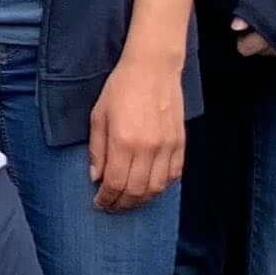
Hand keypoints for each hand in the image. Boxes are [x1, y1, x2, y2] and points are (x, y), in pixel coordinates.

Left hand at [89, 46, 184, 210]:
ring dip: (141, 200)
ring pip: (156, 188)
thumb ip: (96, 150)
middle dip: (121, 203)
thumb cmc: (121, 88)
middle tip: (112, 206)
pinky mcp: (180, 143)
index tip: (99, 202)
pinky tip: (150, 187)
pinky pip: (173, 175)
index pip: (115, 183)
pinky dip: (161, 187)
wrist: (152, 68)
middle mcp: (147, 148)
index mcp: (123, 141)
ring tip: (129, 200)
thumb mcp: (98, 116)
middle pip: (136, 191)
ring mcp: (167, 147)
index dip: (106, 198)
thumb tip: (95, 178)